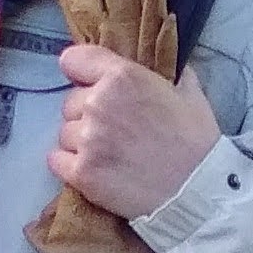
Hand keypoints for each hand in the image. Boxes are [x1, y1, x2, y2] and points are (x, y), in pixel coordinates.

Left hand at [47, 39, 221, 221]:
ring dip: (80, 141)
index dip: (80, 72)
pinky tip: (93, 168)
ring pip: (65, 132)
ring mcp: (86, 139)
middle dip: (86, 113)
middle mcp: (98, 103)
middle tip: (113, 129)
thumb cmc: (196, 142)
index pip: (73, 60)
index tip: (88, 82)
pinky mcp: (81, 172)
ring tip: (109, 154)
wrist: (196, 192)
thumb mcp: (188, 93)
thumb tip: (163, 62)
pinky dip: (69, 164)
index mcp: (122, 77)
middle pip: (70, 102)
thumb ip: (165, 73)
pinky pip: (56, 160)